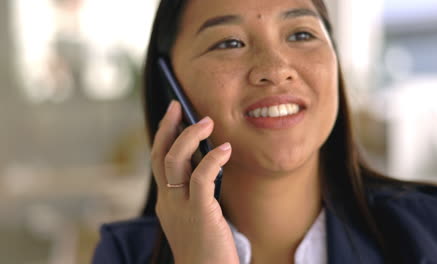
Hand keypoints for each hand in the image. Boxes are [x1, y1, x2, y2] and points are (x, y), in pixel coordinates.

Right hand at [151, 100, 238, 263]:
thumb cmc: (206, 250)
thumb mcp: (195, 218)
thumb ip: (196, 194)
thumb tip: (208, 164)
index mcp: (165, 202)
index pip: (158, 162)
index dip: (163, 137)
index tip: (172, 117)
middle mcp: (167, 201)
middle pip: (160, 155)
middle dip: (167, 126)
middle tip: (177, 105)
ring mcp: (180, 207)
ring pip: (175, 160)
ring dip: (189, 136)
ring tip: (206, 121)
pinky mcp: (199, 213)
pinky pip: (202, 177)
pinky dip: (212, 158)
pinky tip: (225, 148)